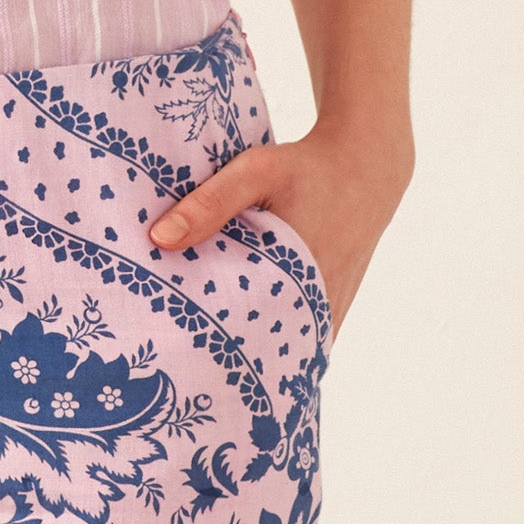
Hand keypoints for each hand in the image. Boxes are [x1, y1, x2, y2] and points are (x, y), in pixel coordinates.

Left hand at [146, 121, 411, 341]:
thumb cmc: (305, 168)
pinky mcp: (335, 305)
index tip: (176, 351)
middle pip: (265, 346)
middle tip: (181, 355)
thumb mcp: (255, 172)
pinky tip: (245, 333)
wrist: (365, 167)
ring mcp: (330, 310)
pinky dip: (277, 336)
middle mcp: (318, 304)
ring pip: (286, 345)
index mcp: (297, 278)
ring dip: (253, 348)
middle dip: (227, 353)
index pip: (249, 334)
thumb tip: (159, 239)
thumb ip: (210, 204)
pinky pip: (304, 335)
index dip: (213, 348)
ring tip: (206, 350)